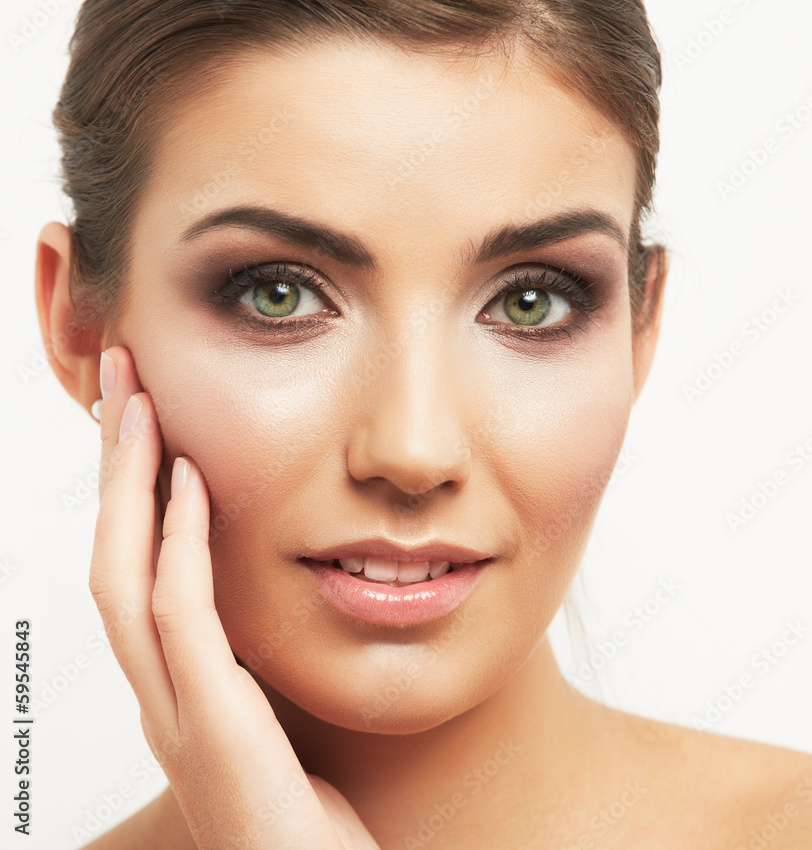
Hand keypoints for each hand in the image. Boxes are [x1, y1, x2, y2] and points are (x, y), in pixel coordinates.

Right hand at [89, 345, 379, 848]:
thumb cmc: (313, 819)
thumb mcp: (286, 724)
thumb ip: (268, 667)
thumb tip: (292, 596)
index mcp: (182, 689)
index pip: (137, 570)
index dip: (132, 491)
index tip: (147, 417)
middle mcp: (164, 696)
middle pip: (111, 557)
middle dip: (112, 466)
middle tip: (117, 378)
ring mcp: (177, 716)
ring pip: (123, 577)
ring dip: (126, 485)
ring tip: (135, 404)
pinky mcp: (213, 733)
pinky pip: (182, 620)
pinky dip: (178, 544)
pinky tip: (190, 481)